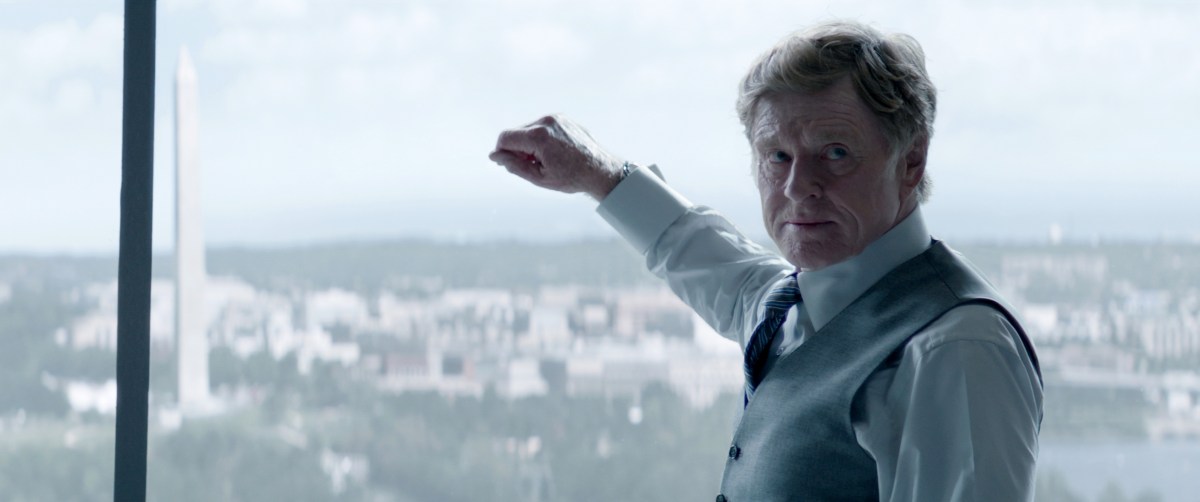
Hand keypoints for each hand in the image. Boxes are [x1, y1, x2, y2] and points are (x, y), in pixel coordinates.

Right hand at [489, 114, 624, 200]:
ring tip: (545, 160)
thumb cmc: (572, 177)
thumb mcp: (538, 177)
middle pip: (516, 132)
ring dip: (529, 144)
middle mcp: (546, 122)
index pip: (505, 137)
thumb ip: (513, 165)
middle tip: (532, 166)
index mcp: (539, 136)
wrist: (601, 170)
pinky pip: (541, 127)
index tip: (507, 164)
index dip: (501, 152)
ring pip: (528, 129)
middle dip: (517, 149)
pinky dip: (540, 139)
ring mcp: (556, 118)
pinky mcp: (562, 118)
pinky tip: (553, 153)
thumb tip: (495, 155)